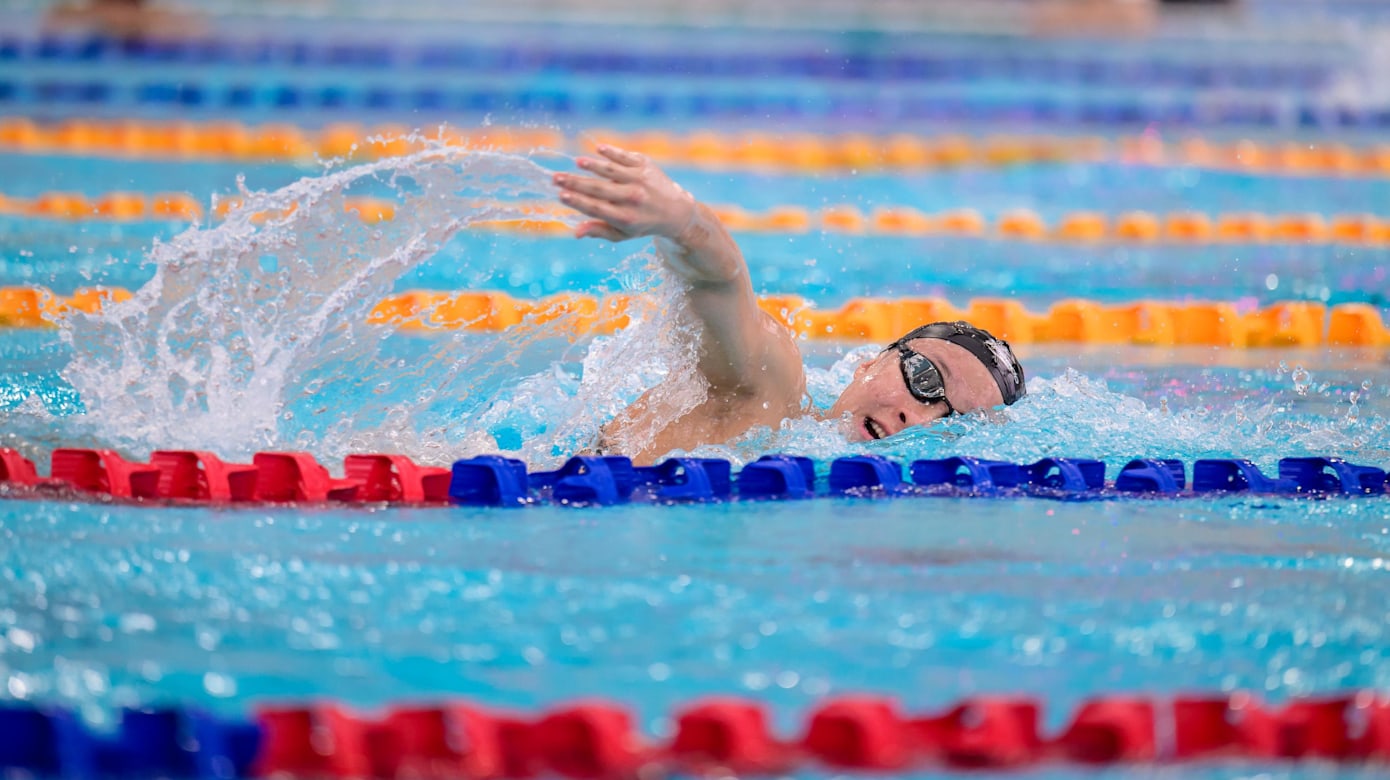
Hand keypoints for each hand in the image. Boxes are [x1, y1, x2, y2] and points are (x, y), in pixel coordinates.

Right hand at [553, 145, 695, 242]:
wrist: (676, 211)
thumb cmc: (642, 223)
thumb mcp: (622, 234)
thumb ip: (599, 231)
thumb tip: (575, 232)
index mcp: (625, 217)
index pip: (596, 208)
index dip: (577, 202)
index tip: (560, 195)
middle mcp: (633, 198)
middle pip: (598, 188)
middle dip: (575, 183)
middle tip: (555, 178)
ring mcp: (640, 180)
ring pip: (611, 170)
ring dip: (592, 165)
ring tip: (576, 163)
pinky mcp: (646, 165)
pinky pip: (625, 156)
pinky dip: (611, 152)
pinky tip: (597, 149)